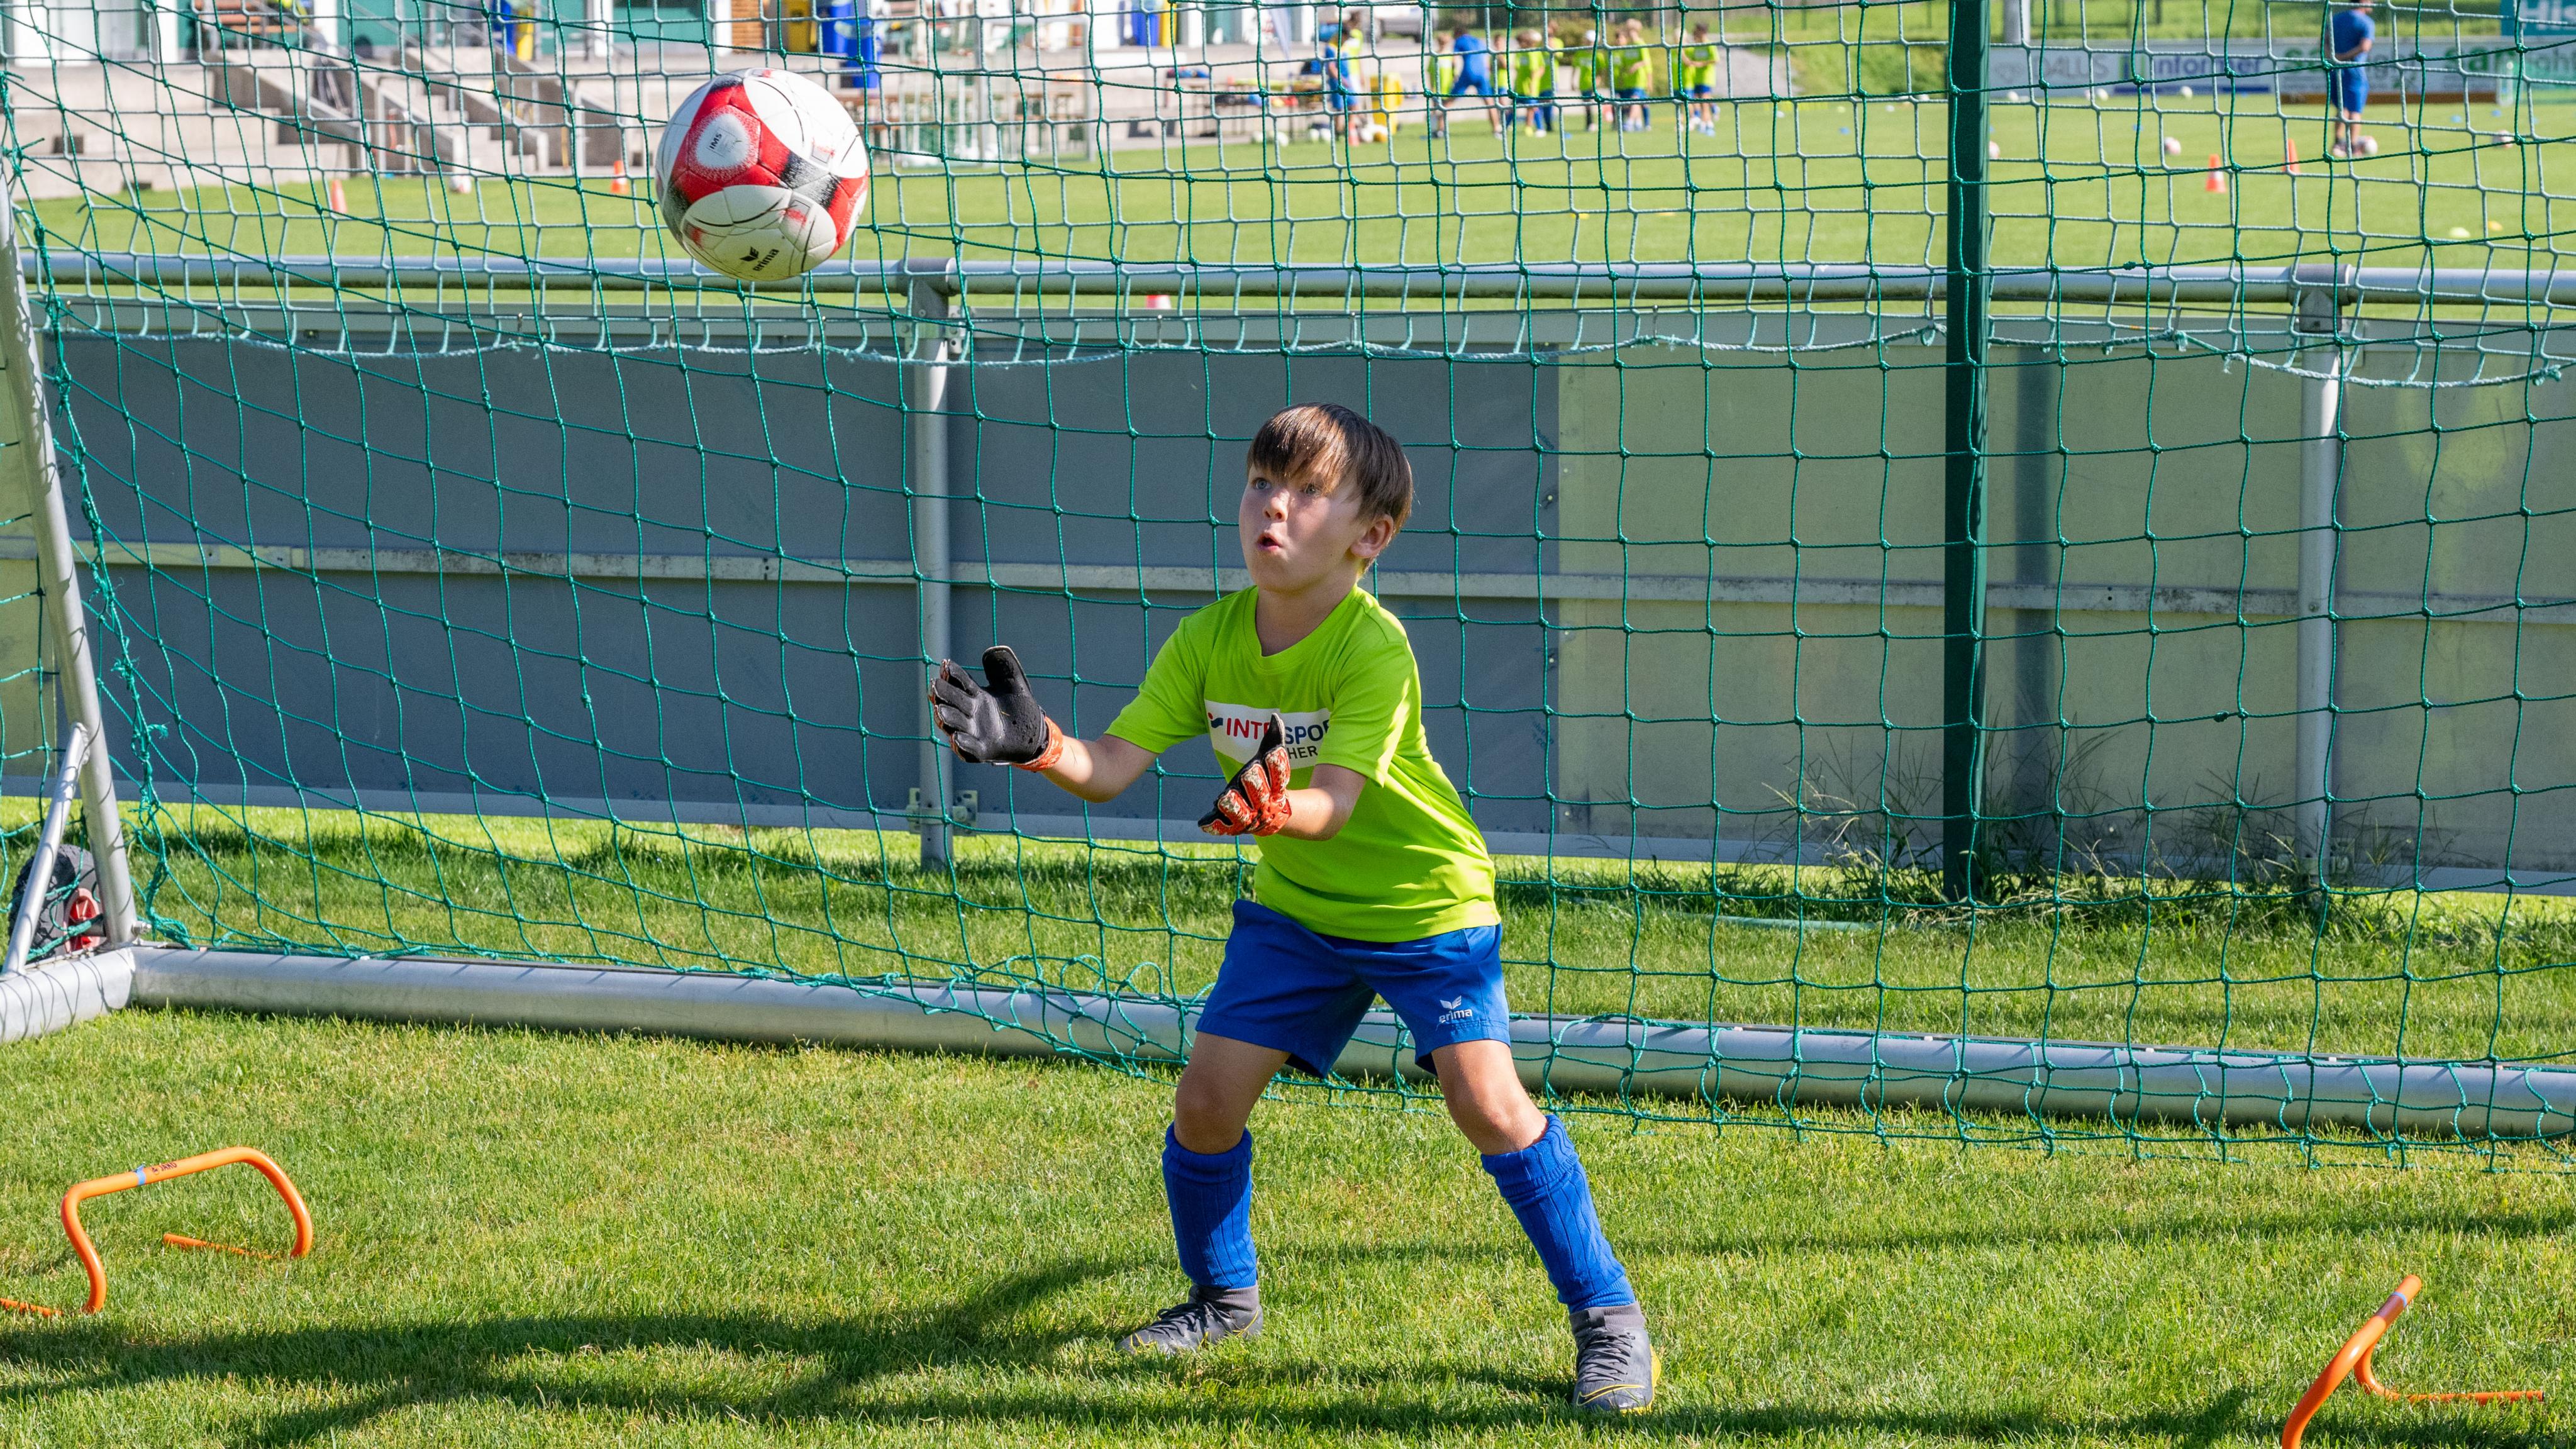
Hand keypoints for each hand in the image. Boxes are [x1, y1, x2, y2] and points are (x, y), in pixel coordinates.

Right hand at [929, 645, 1063, 769]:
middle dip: (944, 695)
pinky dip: (963, 745)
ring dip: (947, 718)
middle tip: (934, 686)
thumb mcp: (1015, 685)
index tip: (945, 665)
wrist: (1036, 735)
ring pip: (956, 725)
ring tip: (939, 710)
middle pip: (954, 702)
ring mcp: (976, 732)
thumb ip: (1004, 668)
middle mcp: (972, 714)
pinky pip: (970, 749)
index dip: (953, 674)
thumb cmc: (1021, 709)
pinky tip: (956, 738)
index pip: (961, 683)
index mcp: (977, 696)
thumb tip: (993, 650)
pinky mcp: (984, 750)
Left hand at [1199, 714, 1292, 836]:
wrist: (1268, 814)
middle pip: (1259, 792)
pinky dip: (1214, 826)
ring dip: (1234, 804)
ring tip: (1226, 796)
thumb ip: (1273, 740)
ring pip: (1240, 812)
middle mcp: (1263, 804)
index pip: (1279, 775)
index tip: (1270, 753)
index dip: (1276, 764)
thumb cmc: (1265, 780)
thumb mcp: (1266, 759)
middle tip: (1248, 772)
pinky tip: (1203, 822)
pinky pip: (1222, 828)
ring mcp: (1247, 817)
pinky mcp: (1231, 826)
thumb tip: (1275, 717)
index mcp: (1275, 787)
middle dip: (1253, 781)